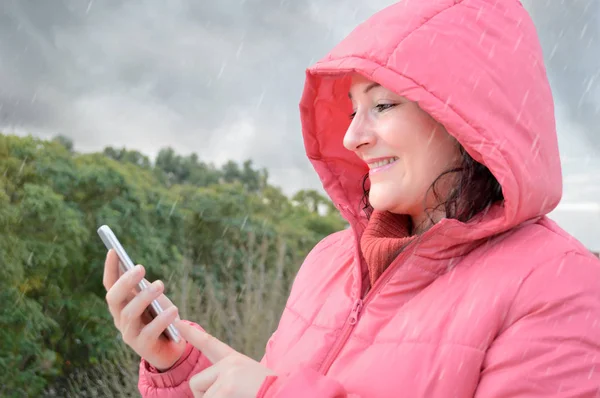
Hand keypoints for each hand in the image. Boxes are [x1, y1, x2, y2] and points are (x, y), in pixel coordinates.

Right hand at [103, 249, 186, 370]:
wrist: (173, 348)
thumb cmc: (162, 318)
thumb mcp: (154, 299)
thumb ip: (144, 288)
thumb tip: (134, 270)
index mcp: (121, 305)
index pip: (110, 285)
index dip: (110, 269)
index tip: (113, 250)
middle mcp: (120, 319)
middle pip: (114, 298)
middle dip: (125, 282)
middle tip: (140, 268)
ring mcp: (129, 334)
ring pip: (130, 314)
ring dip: (145, 297)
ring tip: (160, 285)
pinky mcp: (143, 347)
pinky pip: (149, 332)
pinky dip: (161, 319)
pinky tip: (173, 310)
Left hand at [176, 320, 275, 397]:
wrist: (290, 393)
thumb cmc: (269, 393)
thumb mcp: (246, 384)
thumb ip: (226, 381)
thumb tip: (203, 392)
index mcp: (237, 362)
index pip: (210, 345)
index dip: (193, 334)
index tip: (179, 323)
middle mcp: (231, 363)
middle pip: (196, 383)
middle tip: (231, 397)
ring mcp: (229, 373)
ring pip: (202, 397)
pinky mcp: (228, 386)